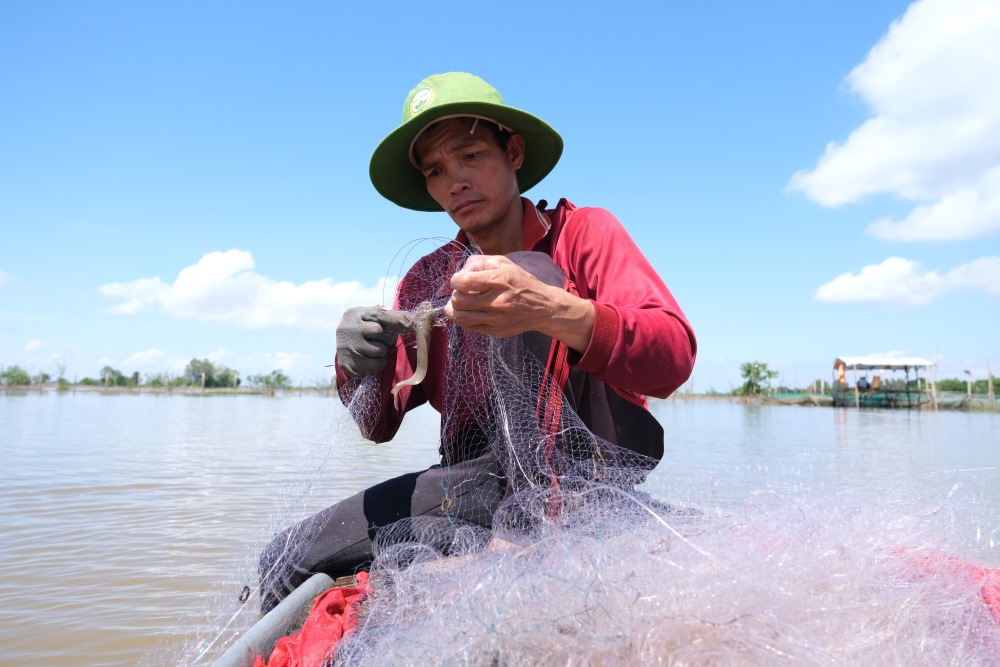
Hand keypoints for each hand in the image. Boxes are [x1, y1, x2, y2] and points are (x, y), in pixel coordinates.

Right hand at [336, 306, 412, 378]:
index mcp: (355, 314)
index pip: (381, 314)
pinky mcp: (347, 364)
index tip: (409, 326)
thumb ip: (390, 316)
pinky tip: (370, 360)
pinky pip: (375, 366)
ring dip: (383, 352)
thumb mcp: (371, 317)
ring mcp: (347, 347)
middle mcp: (349, 329)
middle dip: (387, 339)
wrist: (341, 346)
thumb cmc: (362, 328)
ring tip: (374, 350)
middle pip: (382, 333)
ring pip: (380, 351)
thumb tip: (410, 322)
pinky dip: (378, 365)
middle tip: (381, 340)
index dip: (397, 320)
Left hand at [444, 255, 593, 351]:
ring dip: (453, 310)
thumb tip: (462, 269)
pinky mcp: (496, 331)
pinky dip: (464, 319)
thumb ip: (482, 261)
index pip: (464, 282)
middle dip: (454, 294)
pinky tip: (469, 312)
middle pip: (458, 301)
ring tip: (458, 304)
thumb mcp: (506, 264)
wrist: (543, 308)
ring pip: (460, 318)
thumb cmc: (522, 283)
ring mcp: (496, 320)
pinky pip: (469, 327)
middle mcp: (497, 302)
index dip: (455, 280)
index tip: (458, 280)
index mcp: (500, 281)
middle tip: (460, 292)